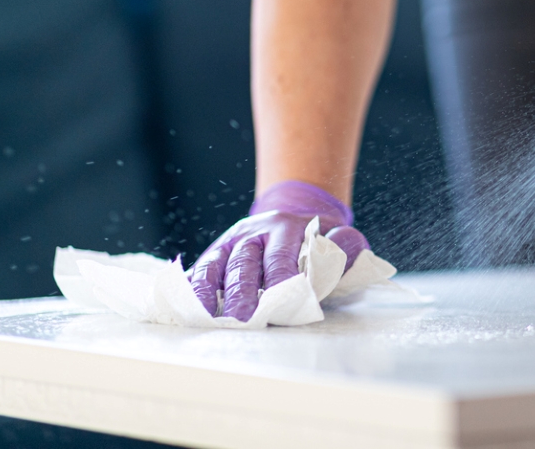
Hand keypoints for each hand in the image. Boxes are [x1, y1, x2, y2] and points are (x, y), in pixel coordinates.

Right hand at [188, 180, 368, 320]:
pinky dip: (192, 288)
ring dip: (211, 292)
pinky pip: (200, 270)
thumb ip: (344, 243)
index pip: (281, 256)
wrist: (294, 216)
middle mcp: (254, 232)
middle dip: (243, 292)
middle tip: (243, 318)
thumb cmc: (317, 239)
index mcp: (286, 227)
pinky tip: (189, 309)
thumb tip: (342, 246)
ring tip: (208, 318)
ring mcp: (231, 242)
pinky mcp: (215, 254)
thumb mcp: (338, 235)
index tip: (281, 302)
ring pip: (217, 265)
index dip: (280, 280)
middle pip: (245, 262)